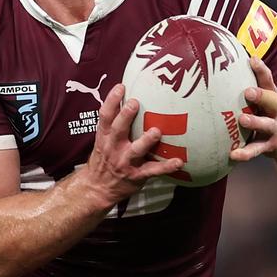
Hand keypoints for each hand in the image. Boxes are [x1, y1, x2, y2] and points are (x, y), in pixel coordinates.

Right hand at [84, 83, 182, 206]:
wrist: (97, 188)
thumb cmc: (103, 160)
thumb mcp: (102, 140)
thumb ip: (112, 122)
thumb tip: (124, 97)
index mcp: (105, 137)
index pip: (105, 116)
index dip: (111, 101)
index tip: (121, 87)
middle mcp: (113, 148)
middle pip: (118, 129)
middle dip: (125, 116)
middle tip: (135, 103)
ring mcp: (125, 162)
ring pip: (136, 150)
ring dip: (146, 141)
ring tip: (156, 132)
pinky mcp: (136, 176)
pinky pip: (153, 171)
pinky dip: (166, 166)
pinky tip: (179, 161)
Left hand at [229, 57, 276, 162]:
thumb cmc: (273, 116)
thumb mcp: (268, 101)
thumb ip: (255, 86)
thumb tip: (235, 66)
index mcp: (273, 98)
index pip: (269, 81)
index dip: (261, 70)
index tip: (252, 60)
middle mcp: (276, 112)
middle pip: (271, 101)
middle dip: (261, 96)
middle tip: (248, 91)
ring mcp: (275, 129)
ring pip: (265, 126)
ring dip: (255, 122)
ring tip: (242, 120)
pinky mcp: (270, 146)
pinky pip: (257, 150)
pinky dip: (245, 153)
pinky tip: (233, 154)